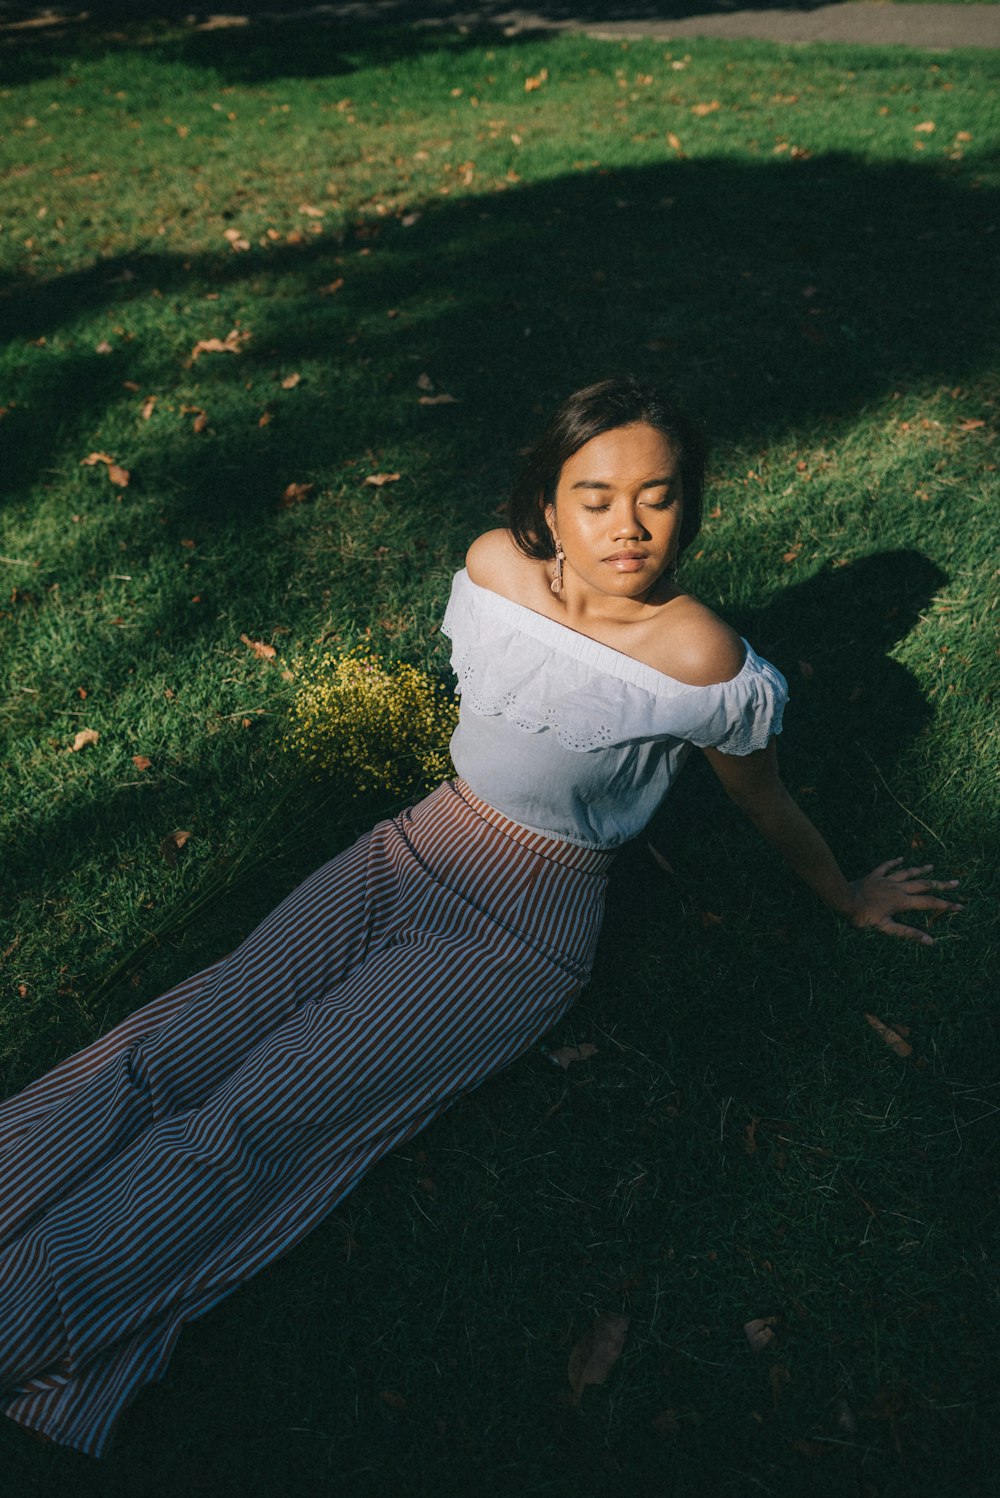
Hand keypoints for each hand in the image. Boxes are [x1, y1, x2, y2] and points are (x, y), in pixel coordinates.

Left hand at [847, 858, 963, 945]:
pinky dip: (894, 862)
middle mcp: (897, 888)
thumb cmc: (863, 916)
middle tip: (956, 883)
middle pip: (923, 885)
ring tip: (932, 866)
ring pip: (907, 873)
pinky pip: (886, 867)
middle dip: (941, 885)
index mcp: (902, 901)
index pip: (929, 903)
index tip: (960, 906)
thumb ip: (908, 933)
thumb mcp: (886, 928)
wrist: (843, 899)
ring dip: (921, 870)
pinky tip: (900, 858)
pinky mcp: (874, 876)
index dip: (946, 905)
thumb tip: (930, 941)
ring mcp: (886, 880)